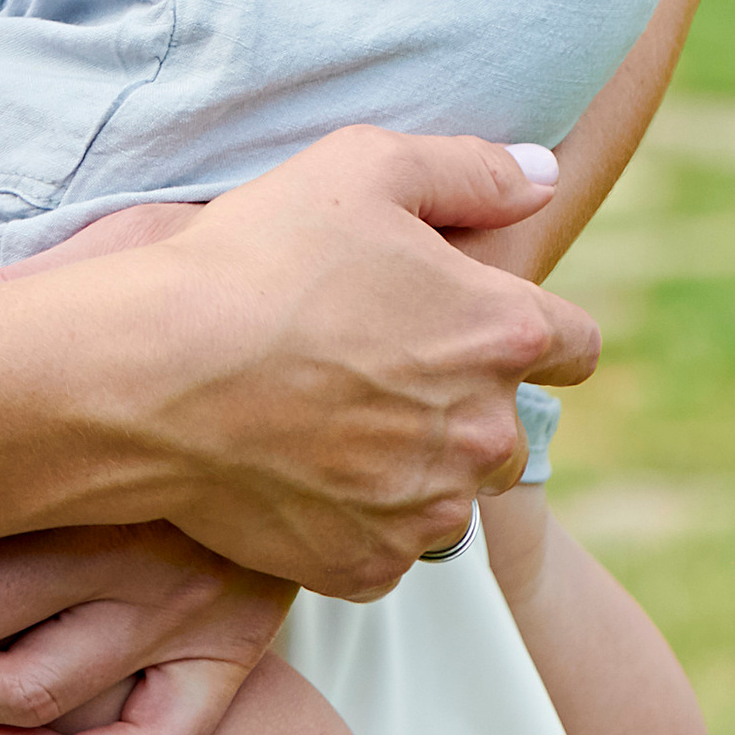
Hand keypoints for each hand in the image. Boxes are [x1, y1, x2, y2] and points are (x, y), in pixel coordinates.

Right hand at [99, 128, 593, 594]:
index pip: (576, 345)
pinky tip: (297, 461)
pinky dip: (355, 510)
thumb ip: (473, 170)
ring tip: (325, 411)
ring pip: (447, 488)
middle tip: (370, 358)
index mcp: (501, 334)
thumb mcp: (364, 167)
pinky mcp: (369, 567)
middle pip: (507, 422)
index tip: (463, 317)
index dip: (527, 326)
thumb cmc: (261, 258)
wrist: (159, 375)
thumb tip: (546, 177)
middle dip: (458, 395)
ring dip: (410, 458)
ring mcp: (428, 511)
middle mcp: (485, 434)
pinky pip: (385, 541)